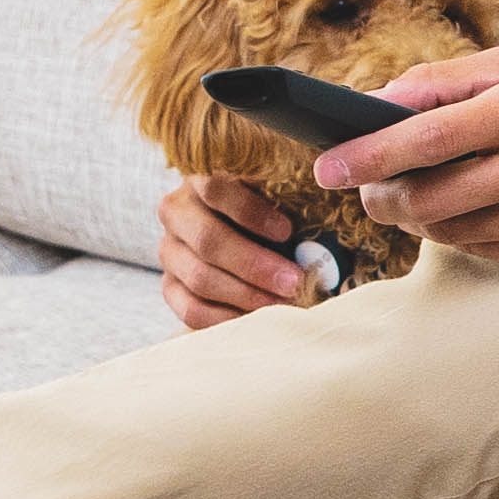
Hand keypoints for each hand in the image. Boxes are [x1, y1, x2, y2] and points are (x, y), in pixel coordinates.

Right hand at [158, 173, 310, 327]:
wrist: (236, 231)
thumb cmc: (270, 208)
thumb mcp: (279, 193)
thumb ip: (294, 198)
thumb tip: (329, 214)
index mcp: (201, 177)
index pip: (216, 188)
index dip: (252, 212)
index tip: (287, 231)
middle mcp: (176, 211)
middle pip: (208, 240)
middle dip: (255, 264)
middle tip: (294, 280)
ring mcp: (169, 250)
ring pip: (199, 277)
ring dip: (246, 295)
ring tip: (282, 304)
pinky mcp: (169, 285)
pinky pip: (191, 309)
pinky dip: (226, 319)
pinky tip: (255, 321)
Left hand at [313, 50, 498, 270]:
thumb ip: (446, 81)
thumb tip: (376, 103)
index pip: (423, 138)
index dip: (366, 156)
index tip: (327, 165)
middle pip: (428, 196)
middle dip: (382, 197)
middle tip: (367, 190)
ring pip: (449, 231)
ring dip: (418, 218)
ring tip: (411, 197)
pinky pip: (483, 252)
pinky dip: (460, 234)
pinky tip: (464, 212)